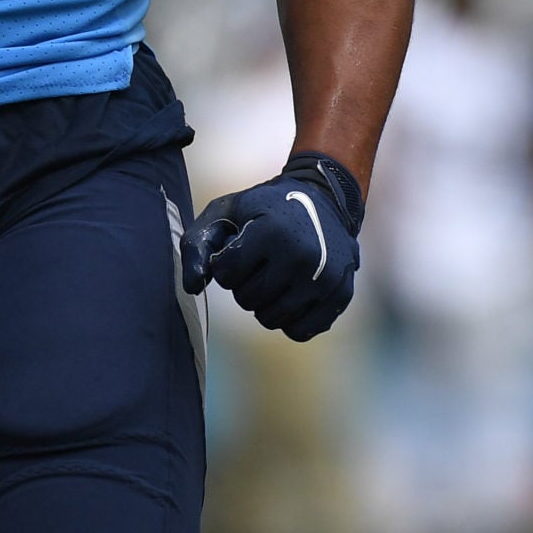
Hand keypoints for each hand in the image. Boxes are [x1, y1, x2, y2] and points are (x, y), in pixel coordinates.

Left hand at [180, 152, 363, 340]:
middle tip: (260, 261)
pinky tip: (293, 293)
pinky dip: (289, 319)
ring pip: (270, 319)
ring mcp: (325, 279)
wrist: (325, 201)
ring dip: (265, 302)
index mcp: (272, 231)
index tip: (240, 247)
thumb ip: (198, 245)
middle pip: (246, 300)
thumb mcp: (227, 211)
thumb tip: (192, 287)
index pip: (225, 275)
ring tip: (276, 274)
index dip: (226, 264)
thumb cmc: (266, 209)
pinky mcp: (340, 296)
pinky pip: (299, 332)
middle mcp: (302, 256)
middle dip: (245, 284)